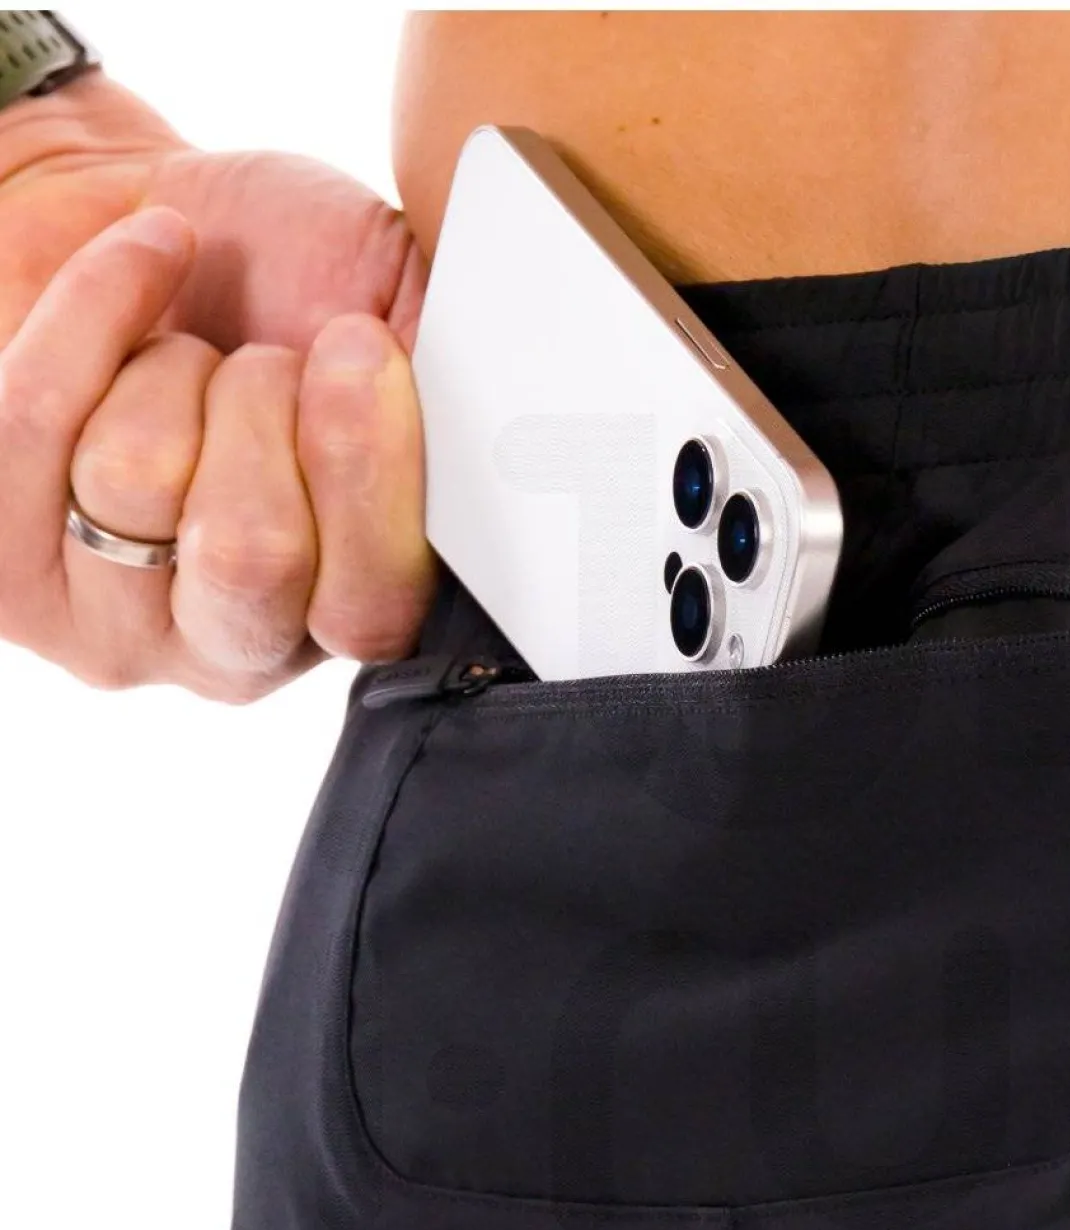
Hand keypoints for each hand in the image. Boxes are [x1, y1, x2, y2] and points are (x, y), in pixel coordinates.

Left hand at [0, 79, 435, 699]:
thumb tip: (500, 401)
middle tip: (263, 364)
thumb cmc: (287, 275)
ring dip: (170, 364)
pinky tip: (134, 283)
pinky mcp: (11, 581)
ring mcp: (118, 629)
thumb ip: (460, 378)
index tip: (356, 346)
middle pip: (251, 552)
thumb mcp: (404, 308)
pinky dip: (94, 306)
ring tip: (187, 352)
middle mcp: (240, 649)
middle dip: (260, 402)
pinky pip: (37, 421)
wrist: (140, 221)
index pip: (374, 601)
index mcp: (358, 610)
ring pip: (136, 481)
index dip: (366, 461)